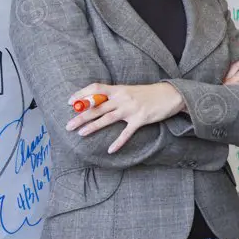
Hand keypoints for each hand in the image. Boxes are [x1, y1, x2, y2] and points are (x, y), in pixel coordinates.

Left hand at [66, 82, 184, 153]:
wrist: (170, 94)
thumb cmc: (148, 94)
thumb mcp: (130, 91)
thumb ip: (115, 96)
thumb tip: (96, 102)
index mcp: (119, 89)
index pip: (96, 88)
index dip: (82, 94)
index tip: (70, 102)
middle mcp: (122, 98)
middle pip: (97, 106)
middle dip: (81, 116)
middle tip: (68, 125)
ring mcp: (131, 108)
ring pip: (107, 118)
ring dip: (92, 126)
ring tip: (80, 133)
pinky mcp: (141, 119)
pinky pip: (127, 133)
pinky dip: (118, 142)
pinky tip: (110, 150)